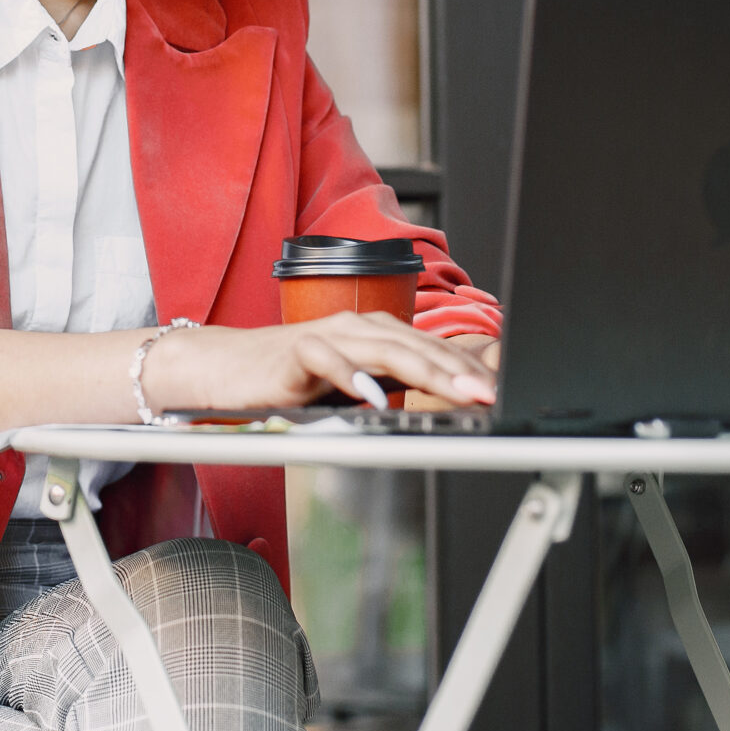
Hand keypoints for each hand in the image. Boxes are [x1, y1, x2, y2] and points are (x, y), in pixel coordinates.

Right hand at [141, 312, 497, 412]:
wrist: (228, 367)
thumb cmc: (292, 379)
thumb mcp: (352, 387)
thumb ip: (391, 388)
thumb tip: (439, 404)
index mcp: (378, 334)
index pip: (433, 351)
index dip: (468, 371)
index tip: (501, 393)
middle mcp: (360, 327)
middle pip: (419, 348)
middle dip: (459, 373)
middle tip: (492, 396)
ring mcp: (330, 335)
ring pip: (386, 349)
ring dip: (424, 371)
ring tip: (455, 393)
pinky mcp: (298, 351)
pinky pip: (329, 362)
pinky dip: (353, 378)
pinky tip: (375, 397)